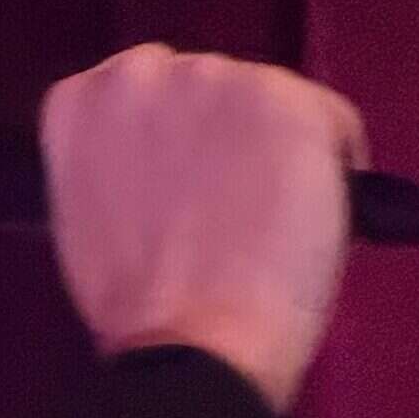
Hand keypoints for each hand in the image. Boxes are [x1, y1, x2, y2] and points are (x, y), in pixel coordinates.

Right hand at [39, 46, 368, 409]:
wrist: (194, 346)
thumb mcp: (93, 215)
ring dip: (275, 147)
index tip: (193, 191)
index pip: (146, 96)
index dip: (178, 145)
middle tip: (235, 209)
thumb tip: (175, 163)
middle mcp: (141, 71)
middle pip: (209, 90)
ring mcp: (216, 78)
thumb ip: (123, 165)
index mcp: (81, 101)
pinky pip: (332, 120)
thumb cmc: (139, 310)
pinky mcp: (284, 100)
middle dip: (225, 140)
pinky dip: (338, 163)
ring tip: (275, 218)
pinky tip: (318, 217)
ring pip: (268, 101)